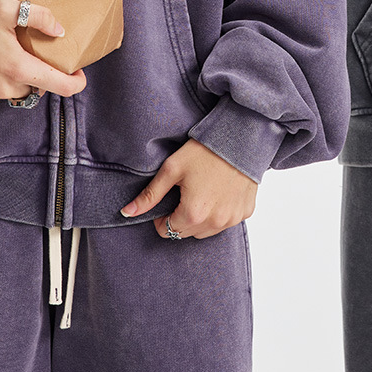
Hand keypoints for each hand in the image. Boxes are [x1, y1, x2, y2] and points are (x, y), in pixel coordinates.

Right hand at [0, 0, 86, 110]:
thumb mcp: (6, 8)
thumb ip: (39, 18)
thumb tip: (59, 32)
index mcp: (18, 68)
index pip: (60, 86)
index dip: (75, 83)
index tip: (78, 75)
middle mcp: (5, 89)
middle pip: (33, 88)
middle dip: (34, 74)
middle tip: (23, 52)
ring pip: (11, 93)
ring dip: (11, 79)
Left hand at [121, 138, 257, 239]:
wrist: (241, 138)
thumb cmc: (205, 151)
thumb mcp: (171, 170)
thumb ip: (149, 195)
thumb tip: (126, 213)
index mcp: (193, 213)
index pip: (166, 230)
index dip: (161, 216)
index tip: (167, 199)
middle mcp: (214, 222)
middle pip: (186, 232)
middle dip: (180, 218)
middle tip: (184, 193)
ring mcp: (232, 219)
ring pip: (206, 231)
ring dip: (199, 219)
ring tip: (201, 193)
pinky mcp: (245, 212)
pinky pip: (225, 222)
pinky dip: (219, 213)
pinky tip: (218, 193)